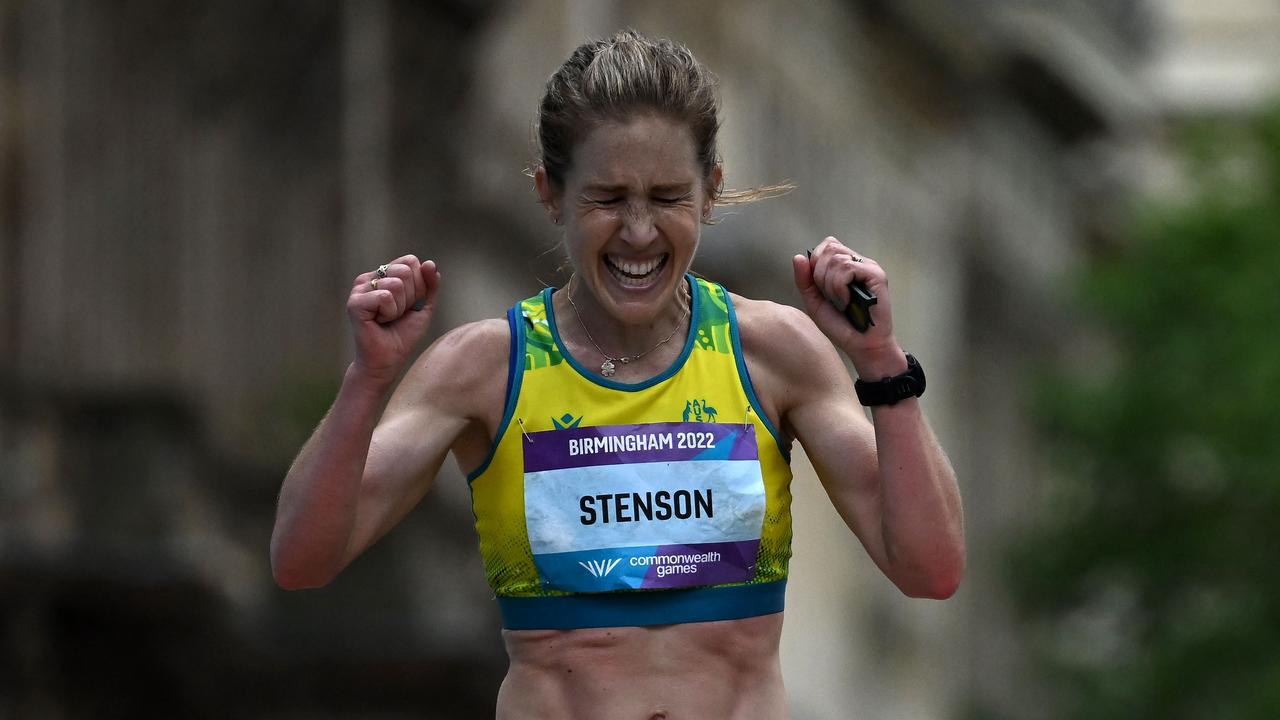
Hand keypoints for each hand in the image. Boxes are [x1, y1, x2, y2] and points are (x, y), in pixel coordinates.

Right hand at [346, 254, 440, 384]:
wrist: (388, 360)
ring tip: (387, 319)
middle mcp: (368, 278)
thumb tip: (429, 263)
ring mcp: (359, 289)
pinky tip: (379, 322)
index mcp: (383, 275)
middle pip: (405, 271)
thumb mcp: (424, 306)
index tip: (409, 305)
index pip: (410, 262)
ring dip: (400, 308)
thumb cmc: (403, 334)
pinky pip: (386, 297)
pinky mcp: (355, 303)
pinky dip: (390, 313)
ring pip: (397, 284)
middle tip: (397, 314)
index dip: (419, 286)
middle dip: (410, 297)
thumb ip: (430, 284)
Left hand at [792, 237, 905, 376]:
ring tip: (841, 301)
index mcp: (846, 265)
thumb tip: (798, 257)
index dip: (816, 262)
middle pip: (829, 248)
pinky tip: (847, 301)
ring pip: (836, 259)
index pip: (828, 244)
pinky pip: (847, 268)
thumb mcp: (814, 302)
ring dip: (830, 284)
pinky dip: (840, 287)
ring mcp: (868, 267)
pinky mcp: (876, 275)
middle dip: (820, 274)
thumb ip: (805, 280)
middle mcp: (858, 262)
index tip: (820, 286)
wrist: (861, 345)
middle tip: (831, 296)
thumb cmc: (841, 326)